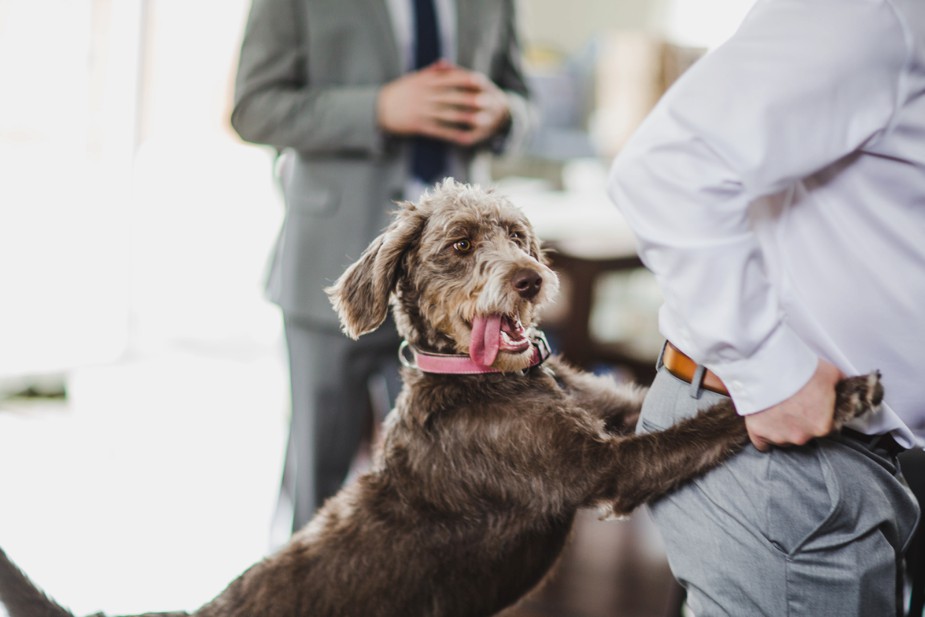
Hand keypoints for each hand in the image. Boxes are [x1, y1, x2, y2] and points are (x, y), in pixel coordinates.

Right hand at [377, 61, 510, 145]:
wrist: (378, 108)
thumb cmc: (399, 92)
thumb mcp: (414, 79)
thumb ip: (432, 72)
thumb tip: (446, 63)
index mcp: (425, 82)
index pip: (450, 79)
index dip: (466, 80)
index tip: (482, 81)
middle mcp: (425, 96)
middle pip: (452, 97)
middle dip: (471, 100)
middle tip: (489, 102)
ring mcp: (422, 112)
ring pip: (448, 115)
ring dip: (467, 119)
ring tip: (483, 121)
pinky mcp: (419, 126)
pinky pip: (440, 131)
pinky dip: (454, 135)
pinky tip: (466, 138)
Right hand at [744, 359, 843, 451]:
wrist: (768, 365)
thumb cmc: (797, 369)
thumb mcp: (830, 374)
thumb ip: (837, 388)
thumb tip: (842, 389)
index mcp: (822, 425)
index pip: (823, 428)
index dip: (816, 416)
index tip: (809, 407)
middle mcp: (801, 436)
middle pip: (802, 435)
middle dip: (798, 422)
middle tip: (792, 404)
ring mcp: (778, 436)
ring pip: (782, 438)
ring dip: (780, 427)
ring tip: (776, 408)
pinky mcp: (758, 432)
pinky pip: (761, 444)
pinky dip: (762, 435)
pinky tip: (764, 424)